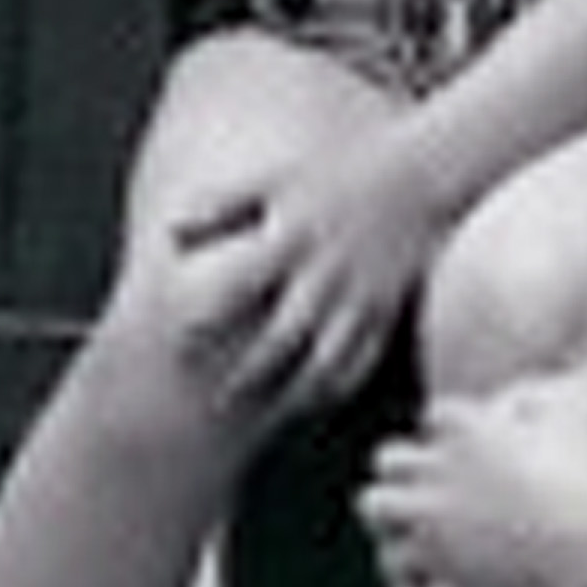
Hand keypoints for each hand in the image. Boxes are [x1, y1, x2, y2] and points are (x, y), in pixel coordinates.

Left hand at [165, 147, 449, 428]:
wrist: (416, 175)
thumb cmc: (335, 173)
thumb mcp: (274, 179)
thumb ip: (219, 203)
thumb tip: (169, 231)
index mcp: (292, 238)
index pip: (240, 286)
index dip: (207, 318)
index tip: (180, 342)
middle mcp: (325, 273)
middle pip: (282, 337)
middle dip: (249, 373)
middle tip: (216, 399)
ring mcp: (359, 296)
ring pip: (326, 361)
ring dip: (295, 392)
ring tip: (270, 413)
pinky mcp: (385, 311)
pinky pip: (362, 360)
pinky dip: (338, 385)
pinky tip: (315, 398)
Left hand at [363, 376, 586, 586]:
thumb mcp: (576, 426)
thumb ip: (537, 403)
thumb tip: (514, 403)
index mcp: (472, 428)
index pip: (434, 417)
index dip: (447, 439)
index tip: (460, 459)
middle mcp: (442, 467)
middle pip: (389, 459)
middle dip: (405, 477)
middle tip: (427, 497)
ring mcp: (431, 513)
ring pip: (374, 505)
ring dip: (393, 519)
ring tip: (417, 534)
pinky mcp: (432, 559)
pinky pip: (392, 560)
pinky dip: (406, 571)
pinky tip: (430, 581)